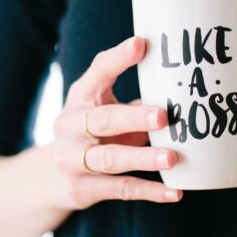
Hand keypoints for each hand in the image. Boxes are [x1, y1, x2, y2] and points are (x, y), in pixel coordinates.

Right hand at [50, 35, 181, 208]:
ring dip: (143, 158)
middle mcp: (70, 125)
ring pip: (110, 159)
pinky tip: (175, 192)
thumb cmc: (93, 133)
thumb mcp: (105, 109)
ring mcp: (71, 159)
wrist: (52, 178)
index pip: (98, 73)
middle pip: (103, 120)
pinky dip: (149, 191)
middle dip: (133, 118)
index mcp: (80, 97)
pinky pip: (120, 189)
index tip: (142, 44)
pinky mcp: (81, 188)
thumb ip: (135, 100)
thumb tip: (184, 90)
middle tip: (163, 116)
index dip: (118, 59)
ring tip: (172, 158)